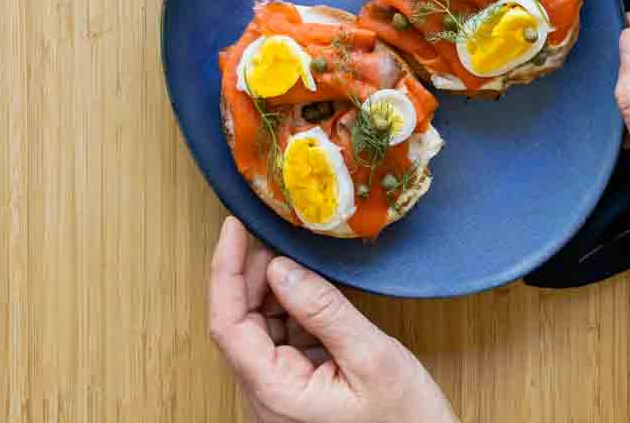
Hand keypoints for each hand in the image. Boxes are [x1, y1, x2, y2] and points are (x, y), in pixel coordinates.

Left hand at [209, 217, 458, 422]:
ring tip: (298, 257)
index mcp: (276, 394)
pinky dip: (290, 309)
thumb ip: (324, 311)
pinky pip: (280, 342)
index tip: (234, 227)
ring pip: (258, 331)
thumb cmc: (404, 420)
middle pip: (239, 325)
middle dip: (251, 275)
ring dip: (272, 291)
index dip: (225, 272)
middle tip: (276, 234)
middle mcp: (267, 398)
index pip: (228, 326)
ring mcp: (279, 396)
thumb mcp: (371, 357)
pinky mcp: (296, 391)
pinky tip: (311, 290)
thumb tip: (281, 268)